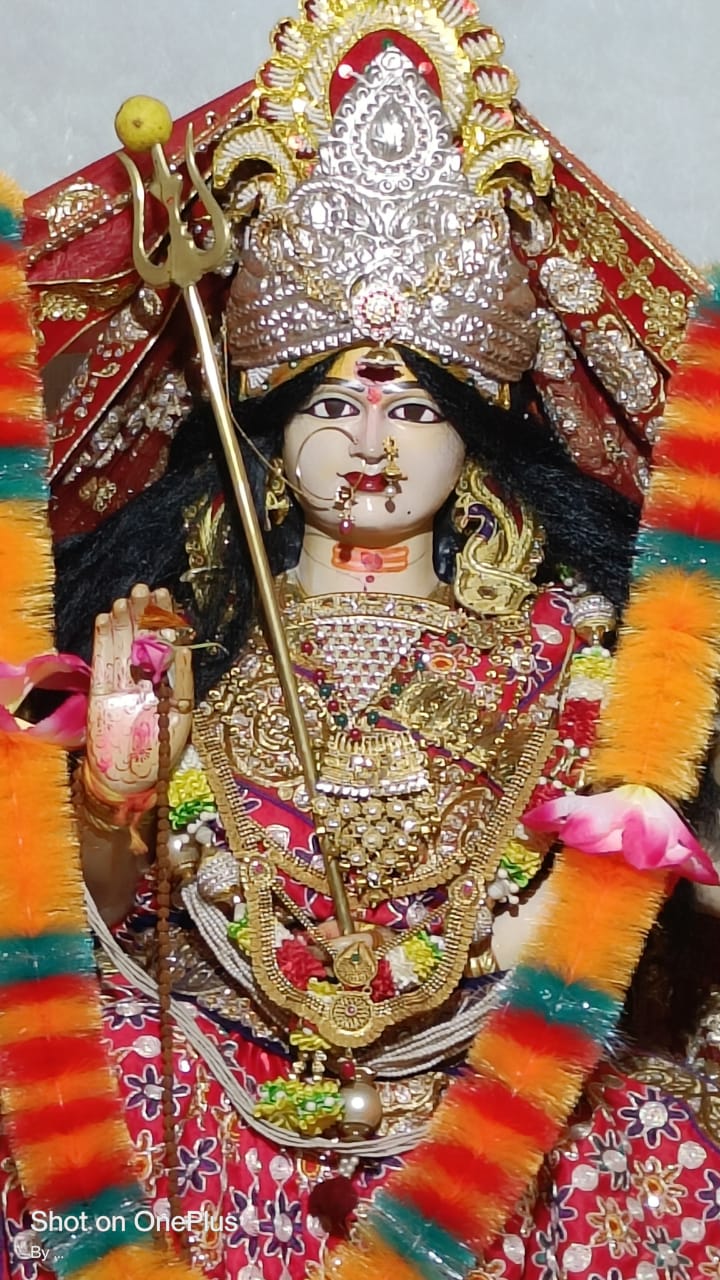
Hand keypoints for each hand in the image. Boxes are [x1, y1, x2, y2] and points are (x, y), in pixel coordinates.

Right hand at [85, 584, 192, 799]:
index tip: (168, 598)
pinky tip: (106, 619)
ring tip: (127, 598)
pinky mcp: (102, 692)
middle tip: (147, 588)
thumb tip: (186, 649)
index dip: (167, 621)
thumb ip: (181, 682)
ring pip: (123, 644)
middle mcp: (146, 680)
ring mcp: (123, 684)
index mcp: (169, 683)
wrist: (129, 779)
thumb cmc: (159, 754)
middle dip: (146, 613)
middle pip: (145, 638)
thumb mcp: (181, 715)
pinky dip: (103, 639)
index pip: (169, 644)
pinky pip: (102, 660)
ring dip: (125, 620)